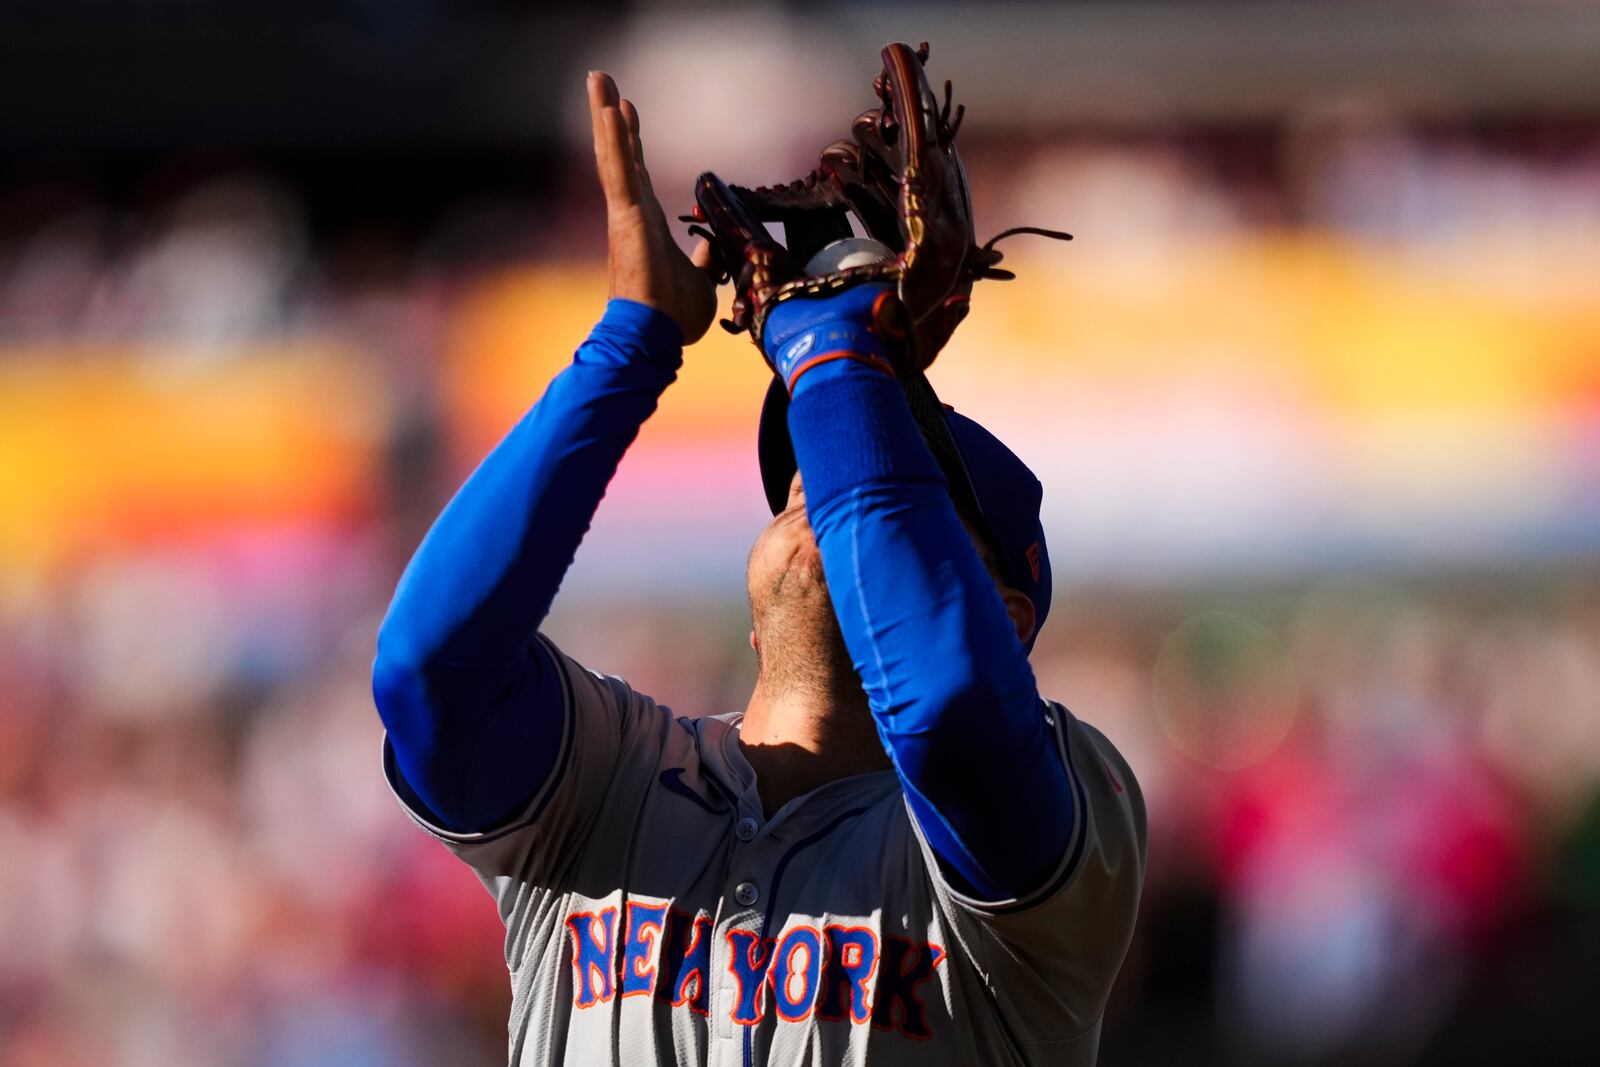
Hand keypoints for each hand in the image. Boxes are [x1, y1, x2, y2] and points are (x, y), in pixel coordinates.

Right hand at [587, 71, 717, 343]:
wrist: (654, 336)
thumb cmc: (672, 317)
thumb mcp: (701, 281)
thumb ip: (703, 257)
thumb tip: (710, 243)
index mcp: (646, 224)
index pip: (637, 172)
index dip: (633, 141)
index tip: (628, 111)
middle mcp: (631, 213)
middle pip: (620, 154)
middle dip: (611, 116)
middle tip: (602, 81)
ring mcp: (626, 213)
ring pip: (614, 154)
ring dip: (606, 115)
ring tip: (598, 79)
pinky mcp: (627, 217)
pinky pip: (621, 171)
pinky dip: (616, 140)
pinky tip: (612, 109)